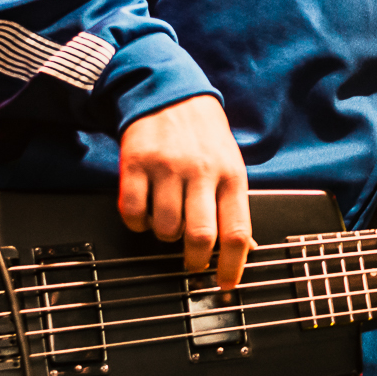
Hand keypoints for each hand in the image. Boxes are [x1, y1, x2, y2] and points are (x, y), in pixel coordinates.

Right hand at [117, 94, 251, 285]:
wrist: (169, 91)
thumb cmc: (204, 134)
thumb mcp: (230, 162)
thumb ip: (234, 203)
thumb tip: (245, 248)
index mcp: (231, 175)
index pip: (236, 231)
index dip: (233, 266)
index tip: (227, 284)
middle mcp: (200, 172)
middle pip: (200, 236)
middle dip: (196, 260)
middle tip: (193, 262)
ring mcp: (166, 168)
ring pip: (164, 228)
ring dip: (165, 237)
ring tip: (168, 223)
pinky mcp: (136, 163)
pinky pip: (132, 212)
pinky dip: (137, 222)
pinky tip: (145, 212)